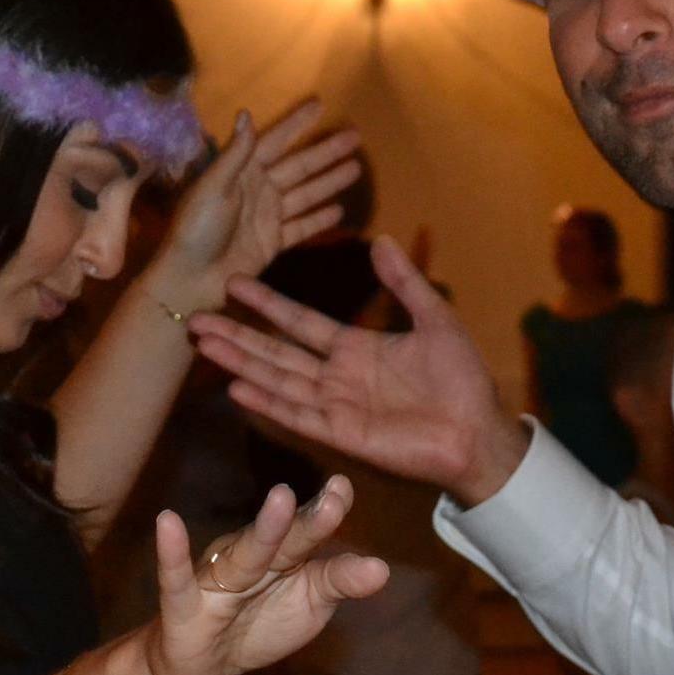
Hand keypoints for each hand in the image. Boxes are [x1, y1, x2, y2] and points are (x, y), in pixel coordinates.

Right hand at [146, 478, 386, 674]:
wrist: (199, 672)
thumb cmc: (258, 624)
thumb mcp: (307, 605)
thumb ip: (338, 582)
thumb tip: (382, 568)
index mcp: (282, 557)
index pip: (308, 533)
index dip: (325, 513)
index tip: (344, 488)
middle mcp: (251, 559)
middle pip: (284, 543)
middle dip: (307, 522)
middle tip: (334, 499)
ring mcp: (217, 580)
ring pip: (244, 556)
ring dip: (264, 530)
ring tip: (283, 497)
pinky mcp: (183, 607)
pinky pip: (177, 579)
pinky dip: (172, 553)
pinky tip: (167, 521)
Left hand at [147, 100, 359, 308]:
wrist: (191, 278)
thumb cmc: (196, 229)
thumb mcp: (213, 187)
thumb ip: (235, 154)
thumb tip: (246, 113)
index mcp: (241, 172)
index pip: (276, 141)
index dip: (297, 124)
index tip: (320, 104)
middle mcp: (258, 190)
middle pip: (299, 166)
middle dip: (326, 152)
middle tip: (355, 137)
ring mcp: (267, 217)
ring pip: (306, 194)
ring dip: (330, 182)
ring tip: (356, 169)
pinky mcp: (273, 242)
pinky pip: (302, 227)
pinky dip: (319, 220)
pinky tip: (339, 211)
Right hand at [190, 235, 529, 503]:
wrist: (478, 431)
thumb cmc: (461, 379)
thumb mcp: (435, 318)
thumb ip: (404, 283)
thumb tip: (382, 240)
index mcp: (355, 348)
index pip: (299, 321)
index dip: (266, 304)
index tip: (234, 283)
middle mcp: (336, 376)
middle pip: (275, 351)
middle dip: (236, 335)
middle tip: (195, 317)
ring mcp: (335, 406)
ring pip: (277, 379)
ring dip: (240, 362)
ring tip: (204, 343)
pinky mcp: (341, 434)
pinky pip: (298, 414)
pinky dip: (268, 401)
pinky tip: (237, 386)